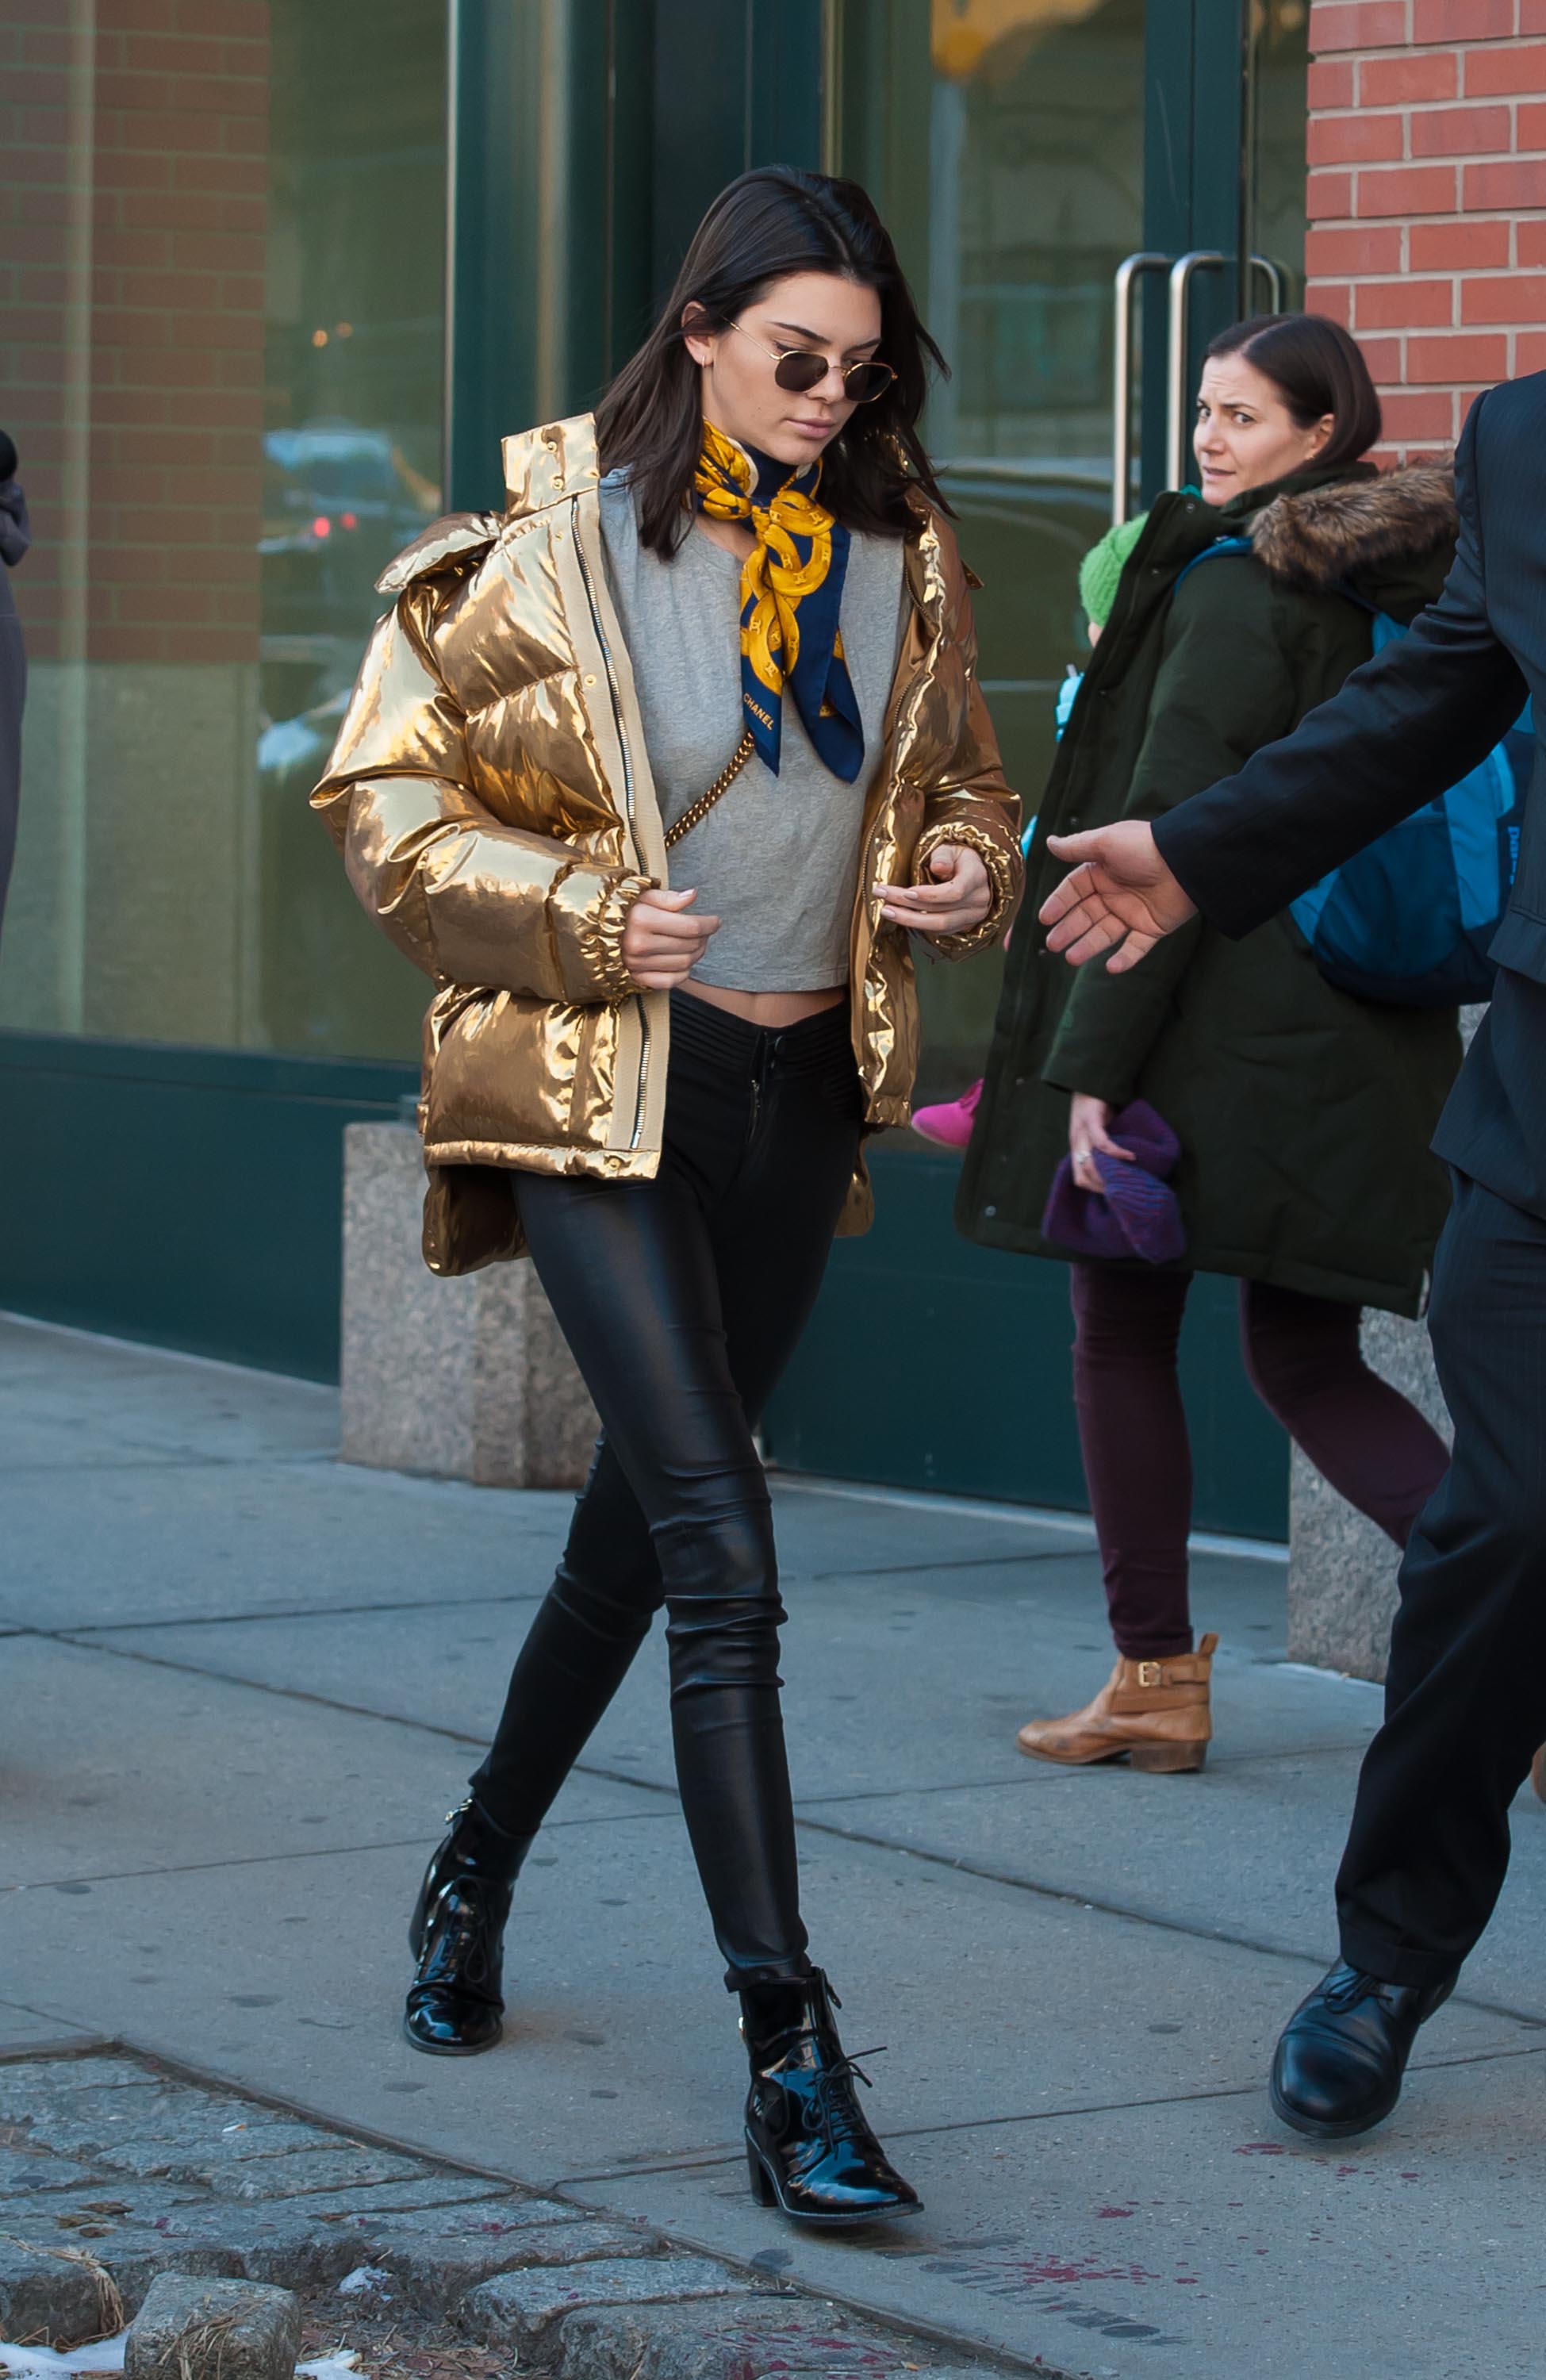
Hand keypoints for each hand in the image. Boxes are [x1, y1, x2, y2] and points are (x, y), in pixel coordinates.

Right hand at [622, 885, 719, 989]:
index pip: (691, 926)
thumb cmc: (623, 911)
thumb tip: (692, 895)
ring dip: (697, 954)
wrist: (594, 932)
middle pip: (690, 945)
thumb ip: (669, 897)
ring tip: (697, 943)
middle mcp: (639, 944)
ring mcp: (637, 964)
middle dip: (705, 938)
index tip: (716, 921)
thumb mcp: (642, 896)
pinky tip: (684, 962)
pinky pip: (670, 981)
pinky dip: (683, 973)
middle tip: (706, 931)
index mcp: (642, 919)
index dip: (709, 924)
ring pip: (684, 964)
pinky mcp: (637, 978)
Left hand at [876, 841, 992, 937]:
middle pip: (942, 913)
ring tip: (887, 910)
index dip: (930, 895)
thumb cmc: (958, 856)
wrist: (975, 870)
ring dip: (909, 921)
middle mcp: (978, 901)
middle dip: (909, 909)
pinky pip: (939, 930)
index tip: (906, 892)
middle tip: (883, 898)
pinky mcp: (963, 925)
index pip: (955, 892)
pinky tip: (901, 916)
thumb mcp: (951, 848)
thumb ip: (943, 856)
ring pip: (939, 926)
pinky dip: (918, 924)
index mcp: (976, 877)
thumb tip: (937, 866)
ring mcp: (972, 916)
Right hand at [1039, 823, 1196, 971]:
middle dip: (1069, 930)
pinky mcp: (1152, 927)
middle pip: (1086, 915)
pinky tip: (1111, 967)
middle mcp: (1115, 893)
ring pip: (1105, 934)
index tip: (1044, 919)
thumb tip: (1049, 842)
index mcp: (1102, 872)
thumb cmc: (1144, 847)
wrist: (1186, 860)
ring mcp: (1133, 911)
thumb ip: (1075, 847)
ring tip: (1072, 958)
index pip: (1073, 890)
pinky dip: (1125, 958)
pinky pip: (1136, 947)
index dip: (1058, 904)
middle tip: (1053, 944)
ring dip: (1088, 946)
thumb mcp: (1105, 842)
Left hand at [1068, 1092, 1133, 1194]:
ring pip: (1089, 1163)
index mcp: (1077, 1147)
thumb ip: (1103, 1145)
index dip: (1095, 1188)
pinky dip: (1116, 1152)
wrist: (1090, 1077)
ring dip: (1108, 1173)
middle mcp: (1076, 1142)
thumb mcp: (1098, 1129)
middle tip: (1122, 1187)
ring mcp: (1081, 1132)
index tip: (1114, 1189)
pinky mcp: (1091, 1120)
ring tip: (1126, 1175)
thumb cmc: (1097, 1104)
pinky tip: (1130, 1156)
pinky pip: (1102, 1142)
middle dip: (1102, 1186)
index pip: (1079, 1179)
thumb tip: (1121, 1163)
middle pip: (1082, 1176)